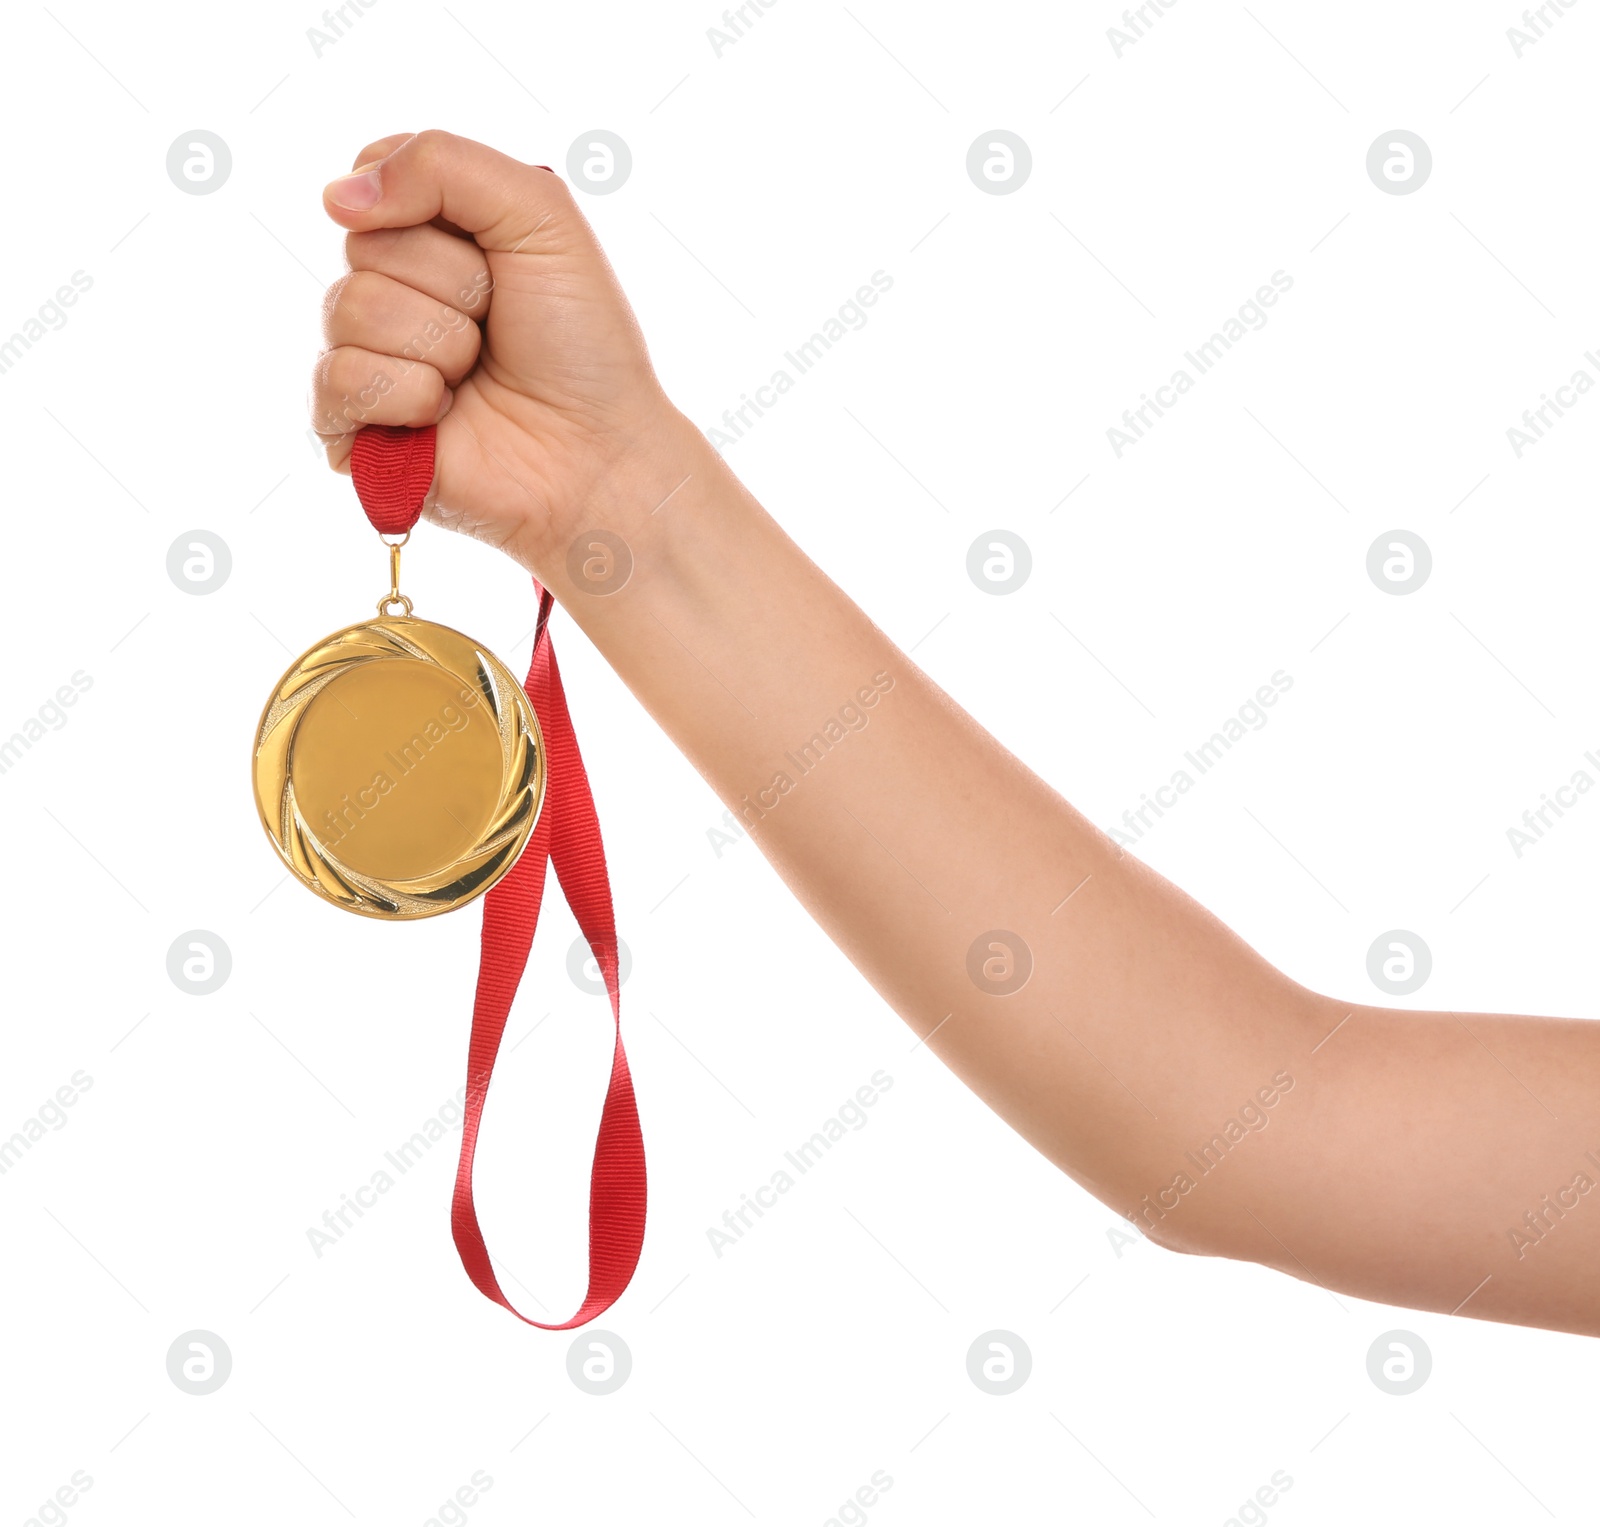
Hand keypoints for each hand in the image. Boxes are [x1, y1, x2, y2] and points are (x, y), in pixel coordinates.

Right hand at [313, 130, 688, 575]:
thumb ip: (445, 164)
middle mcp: (390, 293)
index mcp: (428, 237)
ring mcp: (368, 360)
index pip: (373, 178)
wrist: (599, 452)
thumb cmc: (582, 344)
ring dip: (439, 343)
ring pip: (350, 308)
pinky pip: (335, 381)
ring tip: (478, 375)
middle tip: (497, 325)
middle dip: (453, 283)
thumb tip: (339, 195)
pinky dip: (407, 395)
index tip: (494, 252)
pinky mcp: (354, 430)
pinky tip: (446, 416)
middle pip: (365, 244)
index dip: (433, 209)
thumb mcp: (541, 217)